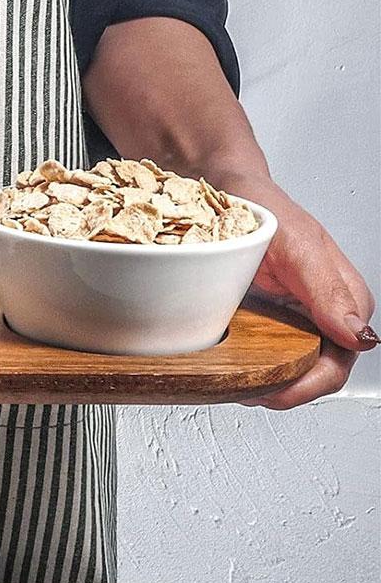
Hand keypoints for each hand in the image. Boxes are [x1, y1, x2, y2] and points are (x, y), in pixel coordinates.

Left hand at [220, 172, 376, 409]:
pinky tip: (229, 363)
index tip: (272, 391)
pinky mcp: (267, 315)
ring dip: (265, 380)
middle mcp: (322, 311)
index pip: (338, 363)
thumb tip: (357, 335)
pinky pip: (265, 351)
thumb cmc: (265, 209)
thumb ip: (327, 288)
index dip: (307, 385)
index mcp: (343, 298)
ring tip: (235, 382)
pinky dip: (249, 363)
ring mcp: (294, 315)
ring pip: (290, 367)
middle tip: (246, 391)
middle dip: (284, 388)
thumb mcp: (297, 244)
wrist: (225, 191)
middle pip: (315, 372)